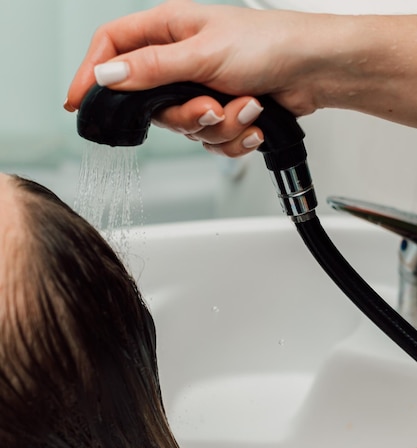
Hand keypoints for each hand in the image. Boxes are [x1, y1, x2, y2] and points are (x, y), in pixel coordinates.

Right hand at [65, 1, 343, 156]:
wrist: (314, 70)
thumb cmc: (270, 43)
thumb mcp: (202, 53)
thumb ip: (152, 69)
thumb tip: (108, 75)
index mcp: (168, 30)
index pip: (112, 47)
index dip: (91, 73)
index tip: (78, 102)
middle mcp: (180, 61)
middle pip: (151, 104)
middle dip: (186, 117)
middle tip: (211, 107)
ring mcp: (200, 89)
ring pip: (185, 129)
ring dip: (219, 127)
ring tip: (246, 106)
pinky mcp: (220, 112)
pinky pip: (210, 141)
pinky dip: (234, 137)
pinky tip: (253, 120)